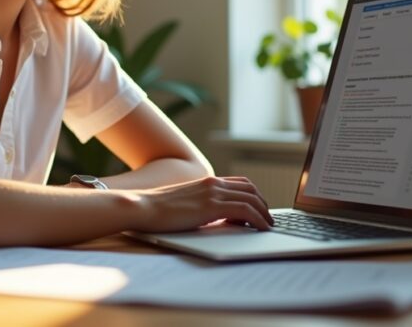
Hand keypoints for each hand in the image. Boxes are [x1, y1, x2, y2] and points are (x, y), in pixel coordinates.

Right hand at [132, 176, 273, 232]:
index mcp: (206, 182)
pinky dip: (258, 219)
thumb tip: (216, 218)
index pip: (240, 183)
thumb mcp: (185, 204)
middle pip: (250, 188)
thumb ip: (202, 206)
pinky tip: (261, 228)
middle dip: (263, 203)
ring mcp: (213, 193)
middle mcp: (213, 183)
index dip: (254, 195)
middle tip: (268, 218)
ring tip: (268, 226)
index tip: (260, 208)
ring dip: (264, 213)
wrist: (143, 207)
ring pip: (251, 198)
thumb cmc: (157, 210)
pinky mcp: (212, 206)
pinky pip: (245, 210)